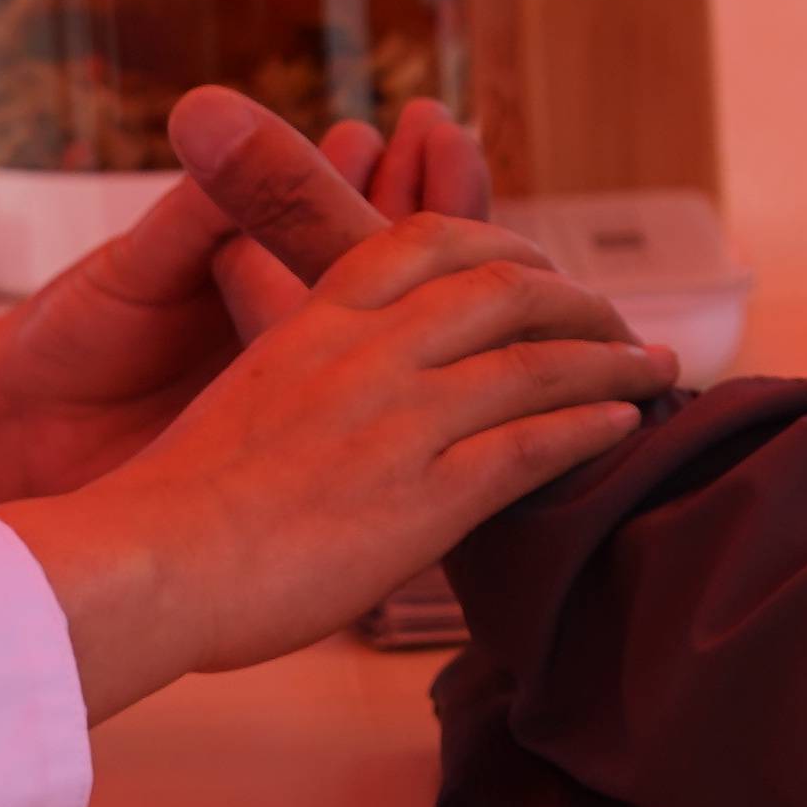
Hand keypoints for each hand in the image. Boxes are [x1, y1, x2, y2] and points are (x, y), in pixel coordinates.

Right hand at [0, 115, 674, 713]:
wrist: (151, 564)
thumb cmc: (178, 504)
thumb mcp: (239, 395)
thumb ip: (297, 369)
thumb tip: (327, 385)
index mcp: (316, 323)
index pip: (425, 242)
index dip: (498, 244)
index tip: (535, 266)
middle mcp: (365, 355)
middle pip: (502, 290)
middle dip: (575, 301)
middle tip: (615, 325)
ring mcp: (398, 423)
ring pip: (533, 362)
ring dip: (609, 360)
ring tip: (656, 368)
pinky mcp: (423, 498)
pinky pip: (531, 446)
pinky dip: (590, 428)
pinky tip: (624, 426)